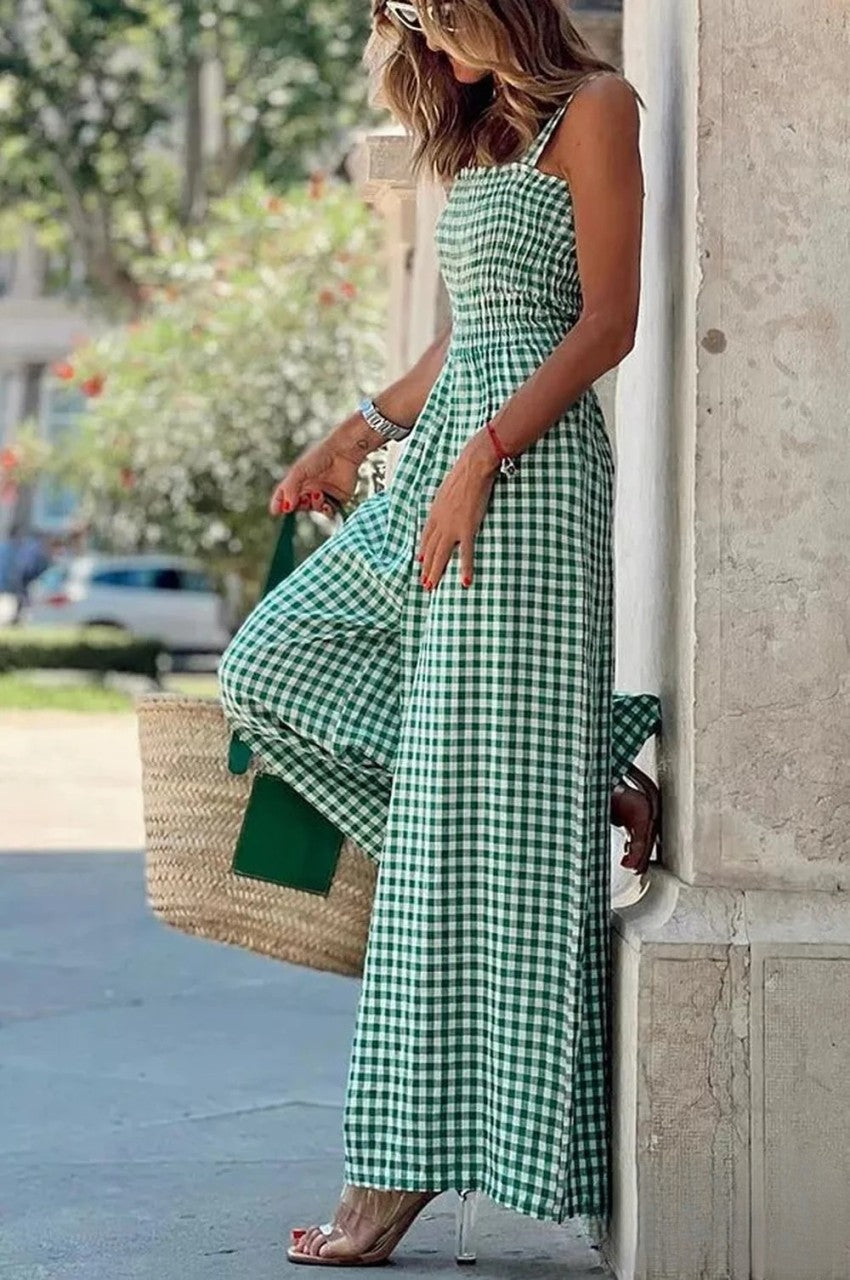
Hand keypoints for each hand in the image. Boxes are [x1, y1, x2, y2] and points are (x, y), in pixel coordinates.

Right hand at [269, 434, 362, 518]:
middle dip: (299, 505)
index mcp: (297, 482)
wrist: (343, 452)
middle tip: (304, 498)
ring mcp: (323, 495)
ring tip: (318, 493)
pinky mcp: (336, 500)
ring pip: (313, 510)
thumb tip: (286, 508)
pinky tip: (327, 503)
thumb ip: (290, 489)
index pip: (283, 497)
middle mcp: (309, 489)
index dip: (279, 505)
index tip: (276, 511)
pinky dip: (326, 511)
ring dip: (314, 505)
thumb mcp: (299, 471)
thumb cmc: (319, 457)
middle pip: (298, 506)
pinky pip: (328, 513)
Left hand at [416, 429, 499, 589]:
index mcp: (434, 512)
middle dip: (426, 567)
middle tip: (424, 583)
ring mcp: (452, 527)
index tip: (419, 561)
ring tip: (432, 586)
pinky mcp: (467, 529)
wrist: (472, 468)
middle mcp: (439, 522)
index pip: (425, 536)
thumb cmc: (463, 475)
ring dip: (435, 572)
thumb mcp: (447, 490)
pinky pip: (466, 553)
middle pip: (430, 549)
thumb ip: (445, 502)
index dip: (422, 550)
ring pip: (441, 555)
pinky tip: (465, 581)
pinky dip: (465, 568)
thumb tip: (447, 505)